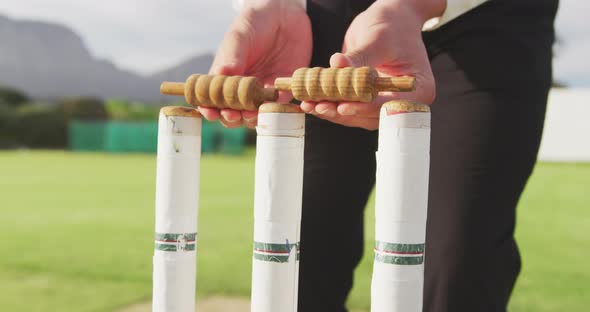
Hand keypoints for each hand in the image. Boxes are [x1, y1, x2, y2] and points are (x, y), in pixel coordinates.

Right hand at [200, 0, 311, 127]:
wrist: (286, 14)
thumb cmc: (256, 22)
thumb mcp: (240, 35)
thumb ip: (232, 55)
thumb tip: (222, 74)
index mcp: (225, 76)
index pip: (214, 99)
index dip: (211, 109)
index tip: (210, 112)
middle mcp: (242, 88)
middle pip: (233, 113)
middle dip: (231, 117)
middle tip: (232, 114)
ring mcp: (262, 91)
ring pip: (255, 115)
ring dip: (252, 118)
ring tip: (251, 113)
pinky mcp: (283, 91)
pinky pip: (279, 106)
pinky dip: (274, 110)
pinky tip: (271, 106)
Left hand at [300, 0, 444, 129]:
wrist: (391, 19)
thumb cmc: (393, 25)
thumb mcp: (379, 38)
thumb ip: (360, 56)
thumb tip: (337, 64)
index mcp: (418, 89)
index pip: (390, 106)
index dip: (366, 108)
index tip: (343, 107)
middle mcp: (402, 101)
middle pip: (371, 116)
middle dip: (342, 113)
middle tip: (319, 107)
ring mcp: (383, 103)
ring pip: (357, 116)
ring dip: (332, 112)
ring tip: (310, 105)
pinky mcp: (367, 100)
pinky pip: (349, 107)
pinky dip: (331, 105)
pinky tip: (311, 102)